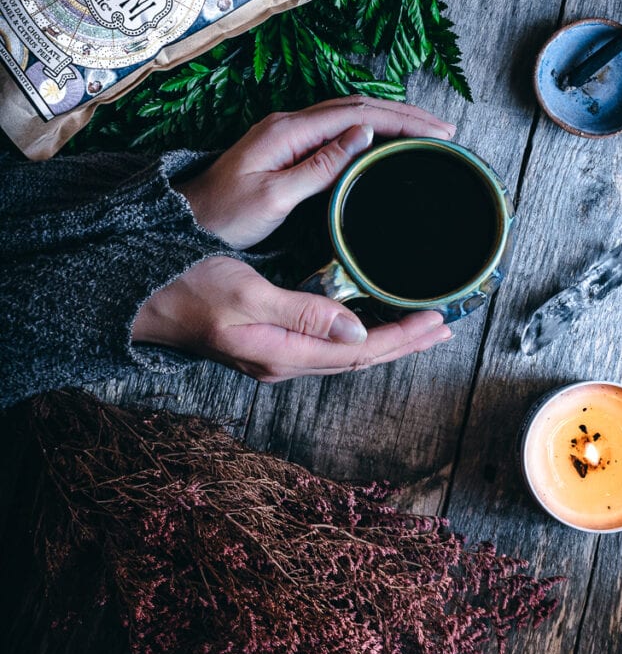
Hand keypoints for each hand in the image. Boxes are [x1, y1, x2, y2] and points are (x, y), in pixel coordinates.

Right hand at [132, 256, 450, 381]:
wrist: (145, 304)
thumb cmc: (188, 291)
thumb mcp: (245, 295)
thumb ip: (302, 314)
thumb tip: (356, 333)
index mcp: (283, 353)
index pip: (359, 354)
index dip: (402, 339)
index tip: (437, 320)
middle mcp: (286, 362)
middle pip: (361, 360)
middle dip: (406, 343)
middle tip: (445, 325)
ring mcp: (278, 356)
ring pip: (347, 354)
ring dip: (388, 341)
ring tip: (421, 327)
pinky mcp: (271, 344)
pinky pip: (329, 346)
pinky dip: (361, 335)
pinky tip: (370, 324)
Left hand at [174, 95, 454, 248]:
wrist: (186, 220)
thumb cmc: (224, 215)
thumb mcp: (273, 197)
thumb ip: (319, 166)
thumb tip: (362, 134)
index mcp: (288, 131)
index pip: (356, 114)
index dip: (401, 120)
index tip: (436, 132)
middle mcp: (289, 124)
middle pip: (357, 107)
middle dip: (404, 114)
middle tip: (443, 131)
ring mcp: (287, 134)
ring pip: (348, 116)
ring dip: (388, 120)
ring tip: (424, 133)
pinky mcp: (286, 148)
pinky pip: (335, 130)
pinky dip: (368, 131)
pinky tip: (383, 143)